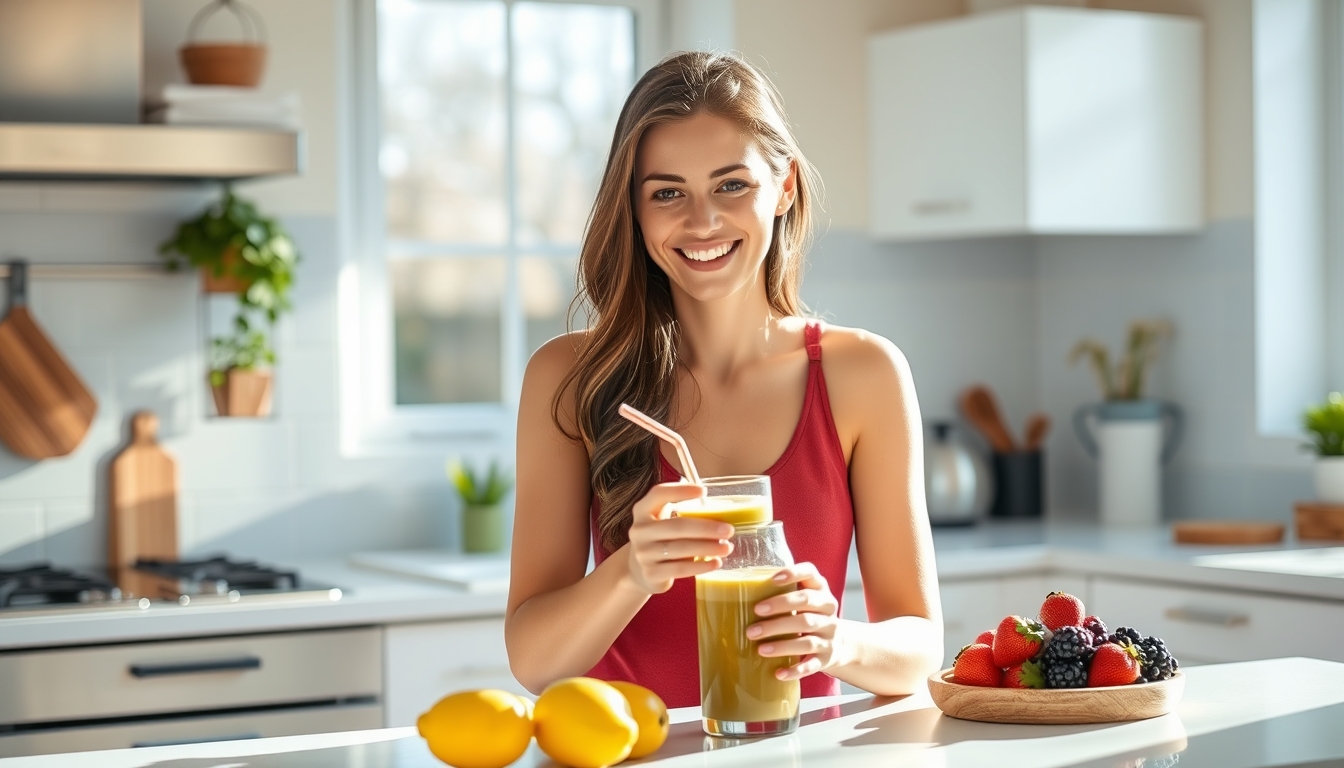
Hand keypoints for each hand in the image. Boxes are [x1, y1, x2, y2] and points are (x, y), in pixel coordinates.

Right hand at [625, 482, 733, 595]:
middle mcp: (639, 530)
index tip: (703, 491)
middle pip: (676, 526)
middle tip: (728, 530)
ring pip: (680, 548)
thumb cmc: (661, 539)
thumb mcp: (664, 522)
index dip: (680, 490)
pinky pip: (680, 569)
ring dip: (707, 547)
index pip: (659, 494)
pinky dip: (701, 566)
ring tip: (727, 547)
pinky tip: (716, 563)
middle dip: (705, 528)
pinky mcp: (651, 573)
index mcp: (642, 510)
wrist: (639, 571)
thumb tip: (722, 512)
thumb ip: (684, 513)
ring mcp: (643, 553)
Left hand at [747, 562, 844, 679]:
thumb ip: (782, 594)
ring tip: (759, 648)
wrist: (840, 644)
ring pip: (807, 639)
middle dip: (780, 607)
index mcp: (820, 591)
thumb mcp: (805, 601)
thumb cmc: (810, 616)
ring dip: (782, 644)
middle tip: (756, 612)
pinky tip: (778, 673)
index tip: (773, 579)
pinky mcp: (826, 658)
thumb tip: (735, 593)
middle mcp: (828, 611)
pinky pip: (812, 666)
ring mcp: (829, 636)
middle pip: (807, 604)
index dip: (794, 573)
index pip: (811, 573)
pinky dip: (795, 670)